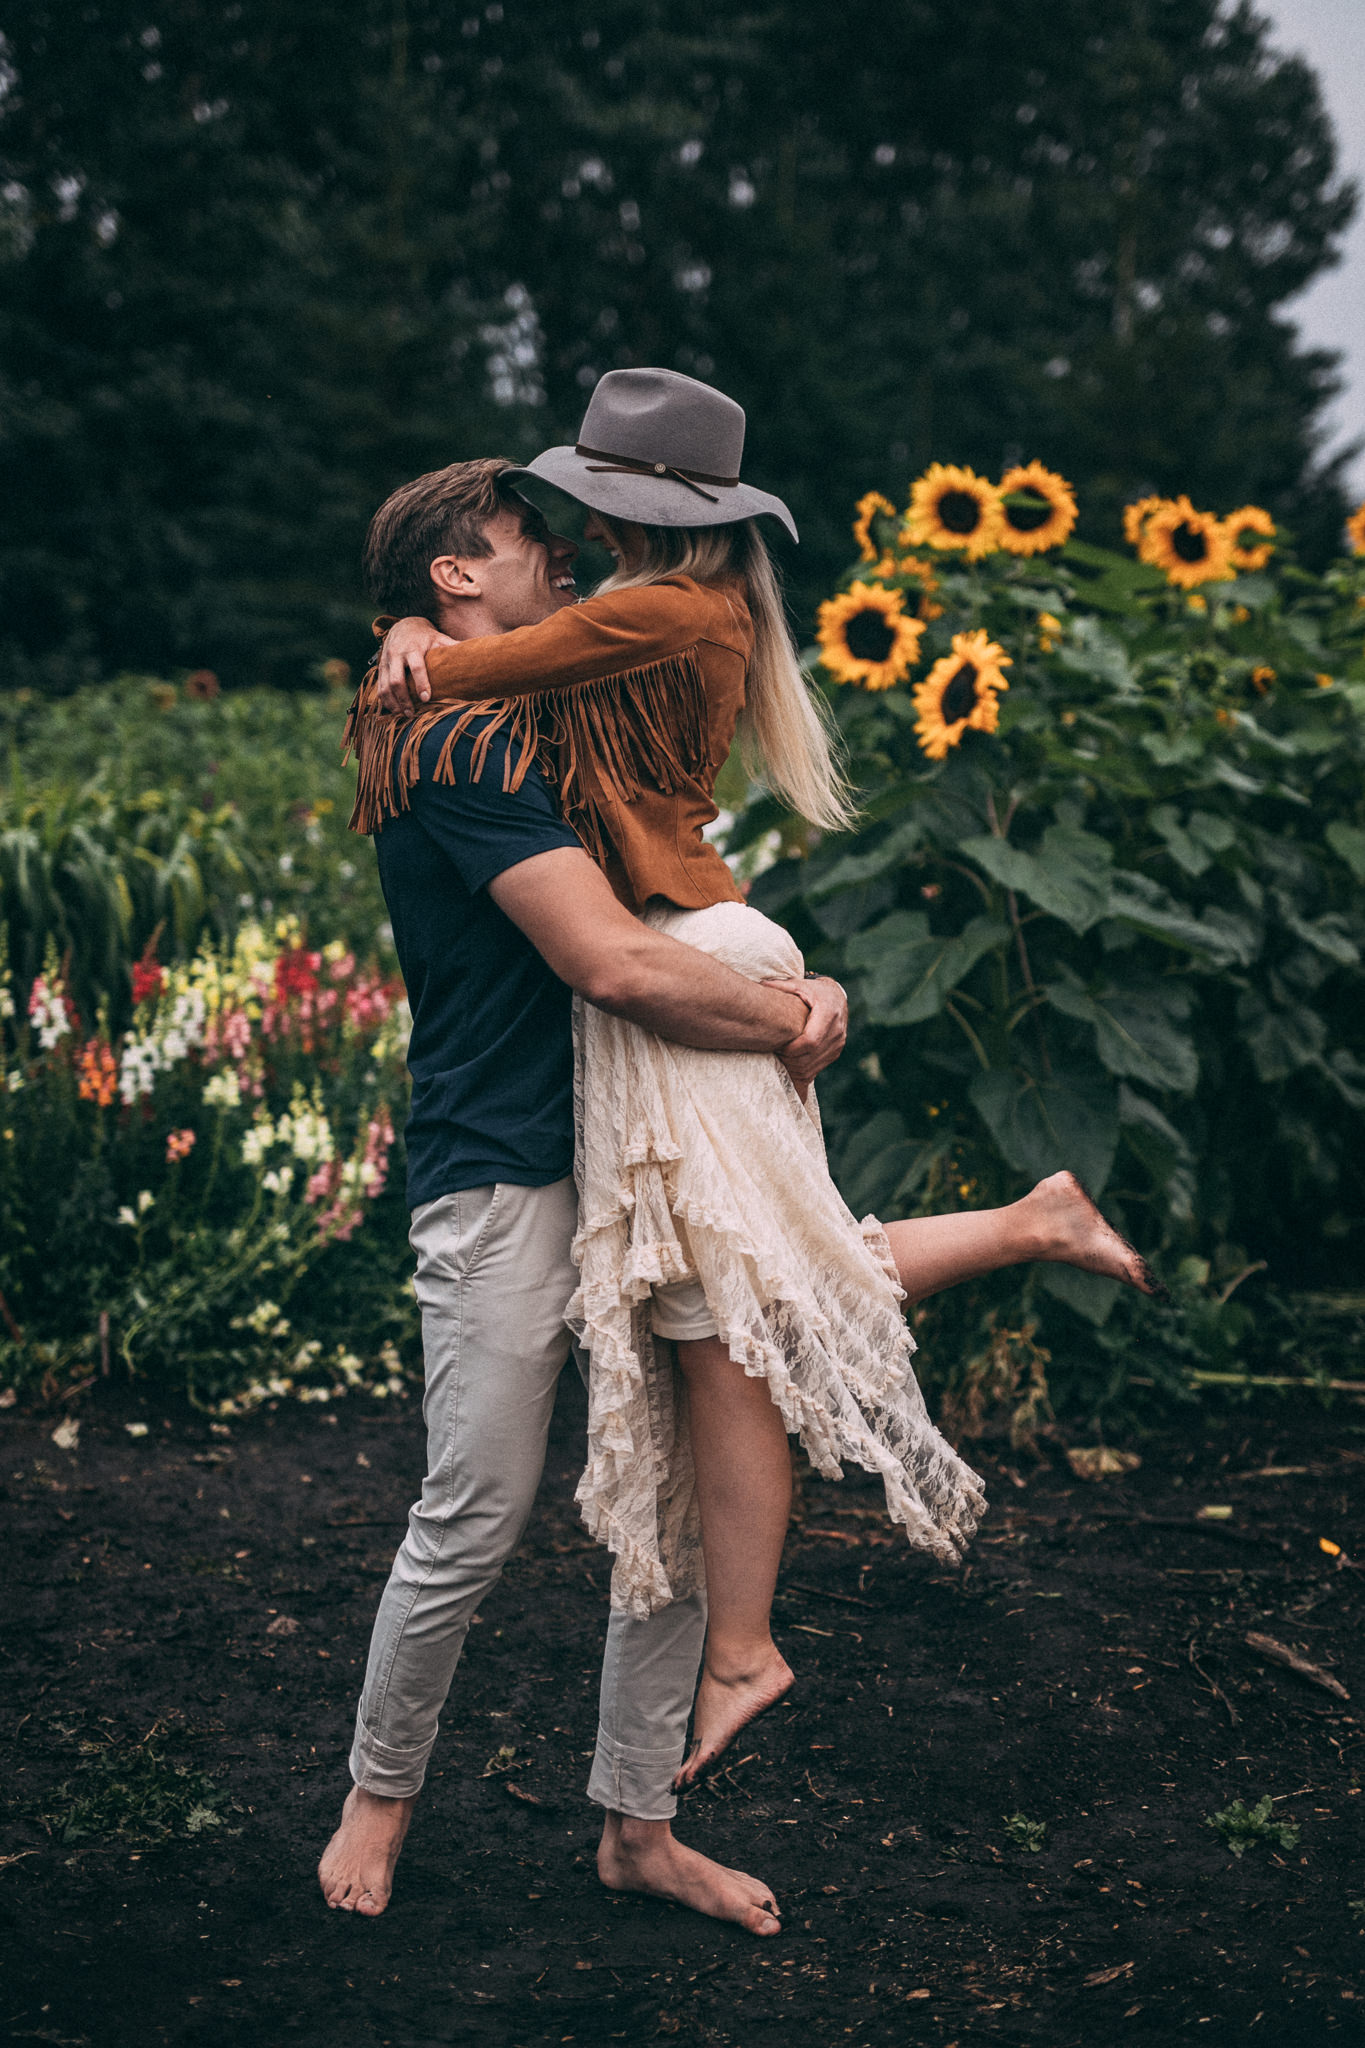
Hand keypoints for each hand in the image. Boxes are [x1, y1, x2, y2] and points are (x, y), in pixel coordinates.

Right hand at [376, 616, 456, 714]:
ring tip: (403, 715)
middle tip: (412, 713)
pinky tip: (393, 710)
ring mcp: (386, 662)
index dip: (422, 684)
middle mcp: (396, 655)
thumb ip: (452, 647)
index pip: (417, 668)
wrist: (403, 626)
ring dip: (393, 703)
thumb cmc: (425, 636)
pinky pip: (380, 686)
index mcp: (412, 648)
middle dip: (404, 699)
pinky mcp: (381, 668)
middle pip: (397, 680)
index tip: (427, 698)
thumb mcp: (439, 638)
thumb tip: (475, 655)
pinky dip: (385, 700)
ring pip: (385, 686)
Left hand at [769, 974, 846, 1090]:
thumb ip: (781, 986)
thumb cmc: (815, 990)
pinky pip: (816, 1069)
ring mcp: (838, 1043)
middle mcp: (837, 1031)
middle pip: (810, 1056)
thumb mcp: (800, 984)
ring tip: (778, 1059)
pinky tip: (788, 1064)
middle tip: (774, 1055)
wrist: (837, 997)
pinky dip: (800, 1071)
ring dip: (793, 1068)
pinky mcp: (836, 1051)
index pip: (810, 1041)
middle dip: (789, 1060)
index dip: (791, 1048)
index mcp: (828, 1014)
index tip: (777, 1046)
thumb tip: (760, 985)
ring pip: (812, 1066)